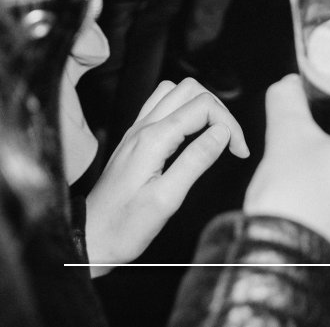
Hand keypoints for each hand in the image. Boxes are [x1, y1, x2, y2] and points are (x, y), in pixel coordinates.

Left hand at [85, 78, 249, 274]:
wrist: (90, 239)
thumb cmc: (124, 227)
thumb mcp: (166, 199)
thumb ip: (196, 161)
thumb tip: (222, 132)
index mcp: (153, 140)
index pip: (203, 107)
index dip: (230, 125)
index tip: (239, 151)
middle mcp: (143, 128)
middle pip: (190, 90)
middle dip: (218, 109)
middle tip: (230, 140)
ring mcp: (136, 132)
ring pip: (174, 92)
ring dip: (200, 105)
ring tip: (213, 132)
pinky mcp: (134, 140)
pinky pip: (161, 106)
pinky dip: (184, 110)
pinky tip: (191, 133)